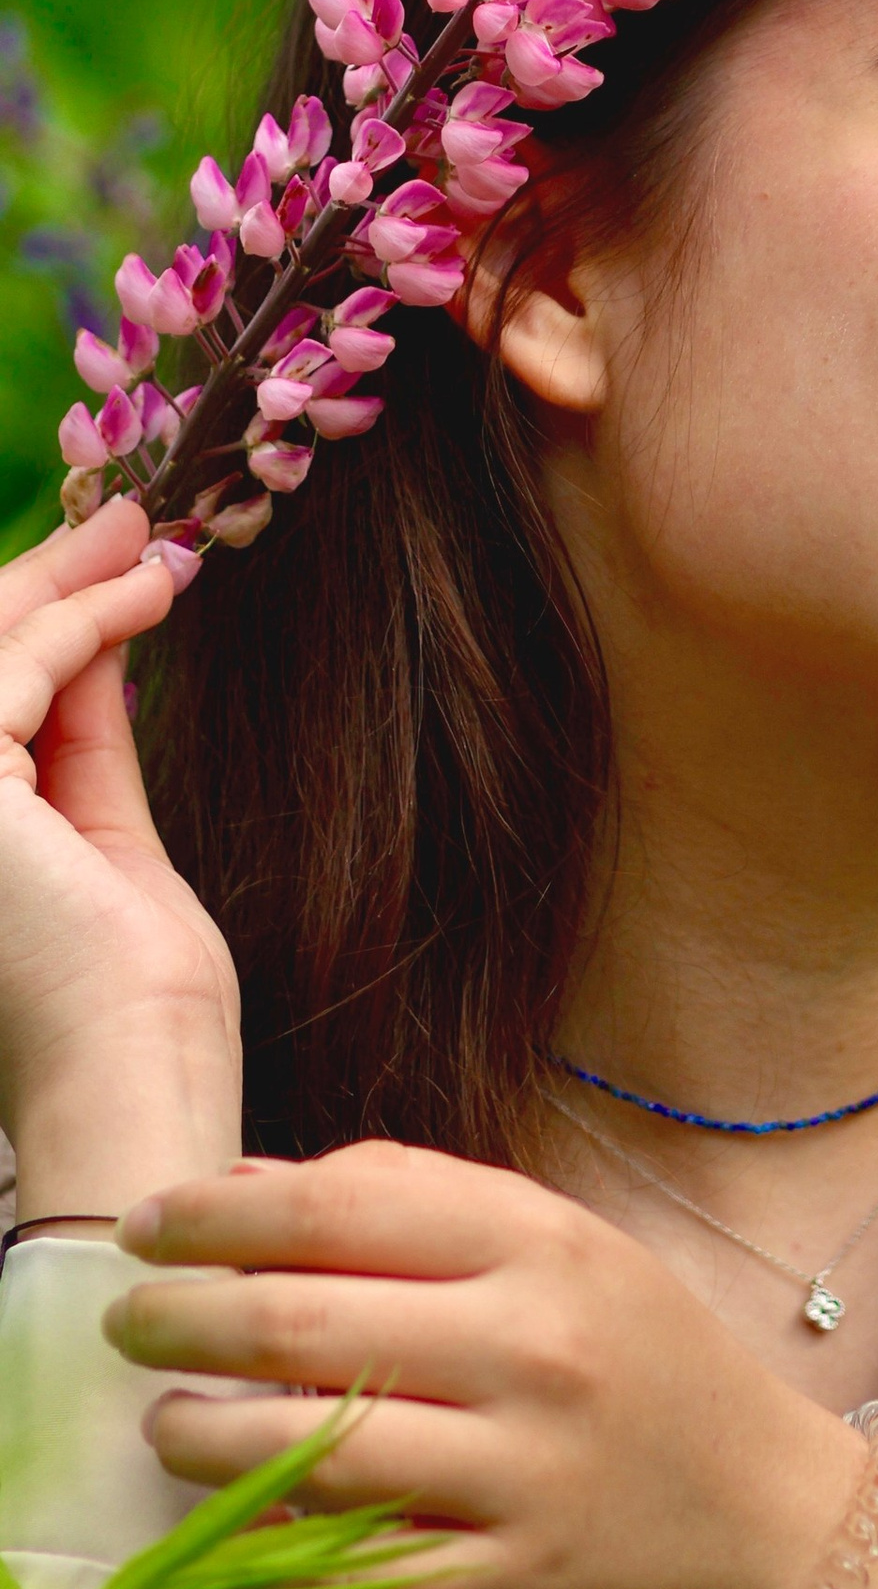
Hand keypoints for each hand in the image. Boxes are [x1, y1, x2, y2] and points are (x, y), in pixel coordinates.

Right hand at [0, 499, 239, 1206]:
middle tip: (128, 517)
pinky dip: (83, 620)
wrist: (136, 1071)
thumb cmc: (131, 989)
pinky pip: (14, 673)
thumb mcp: (103, 831)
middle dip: (43, 580)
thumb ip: (84, 740)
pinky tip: (145, 593)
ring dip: (67, 583)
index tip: (111, 559)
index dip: (35, 618)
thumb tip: (101, 642)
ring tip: (151, 540)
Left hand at [109, 1141, 877, 1588]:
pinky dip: (271, 1555)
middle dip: (179, 1321)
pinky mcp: (513, 1584)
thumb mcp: (561, 1245)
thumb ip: (416, 1203)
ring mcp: (525, 1472)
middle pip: (300, 1323)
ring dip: (201, 1439)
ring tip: (162, 1426)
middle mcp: (533, 1347)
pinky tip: (224, 1530)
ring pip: (310, 1453)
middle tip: (129, 1323)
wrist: (769, 1516)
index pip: (333, 1206)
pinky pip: (356, 1573)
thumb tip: (249, 1186)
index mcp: (541, 1242)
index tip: (147, 1225)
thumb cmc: (645, 1362)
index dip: (214, 1215)